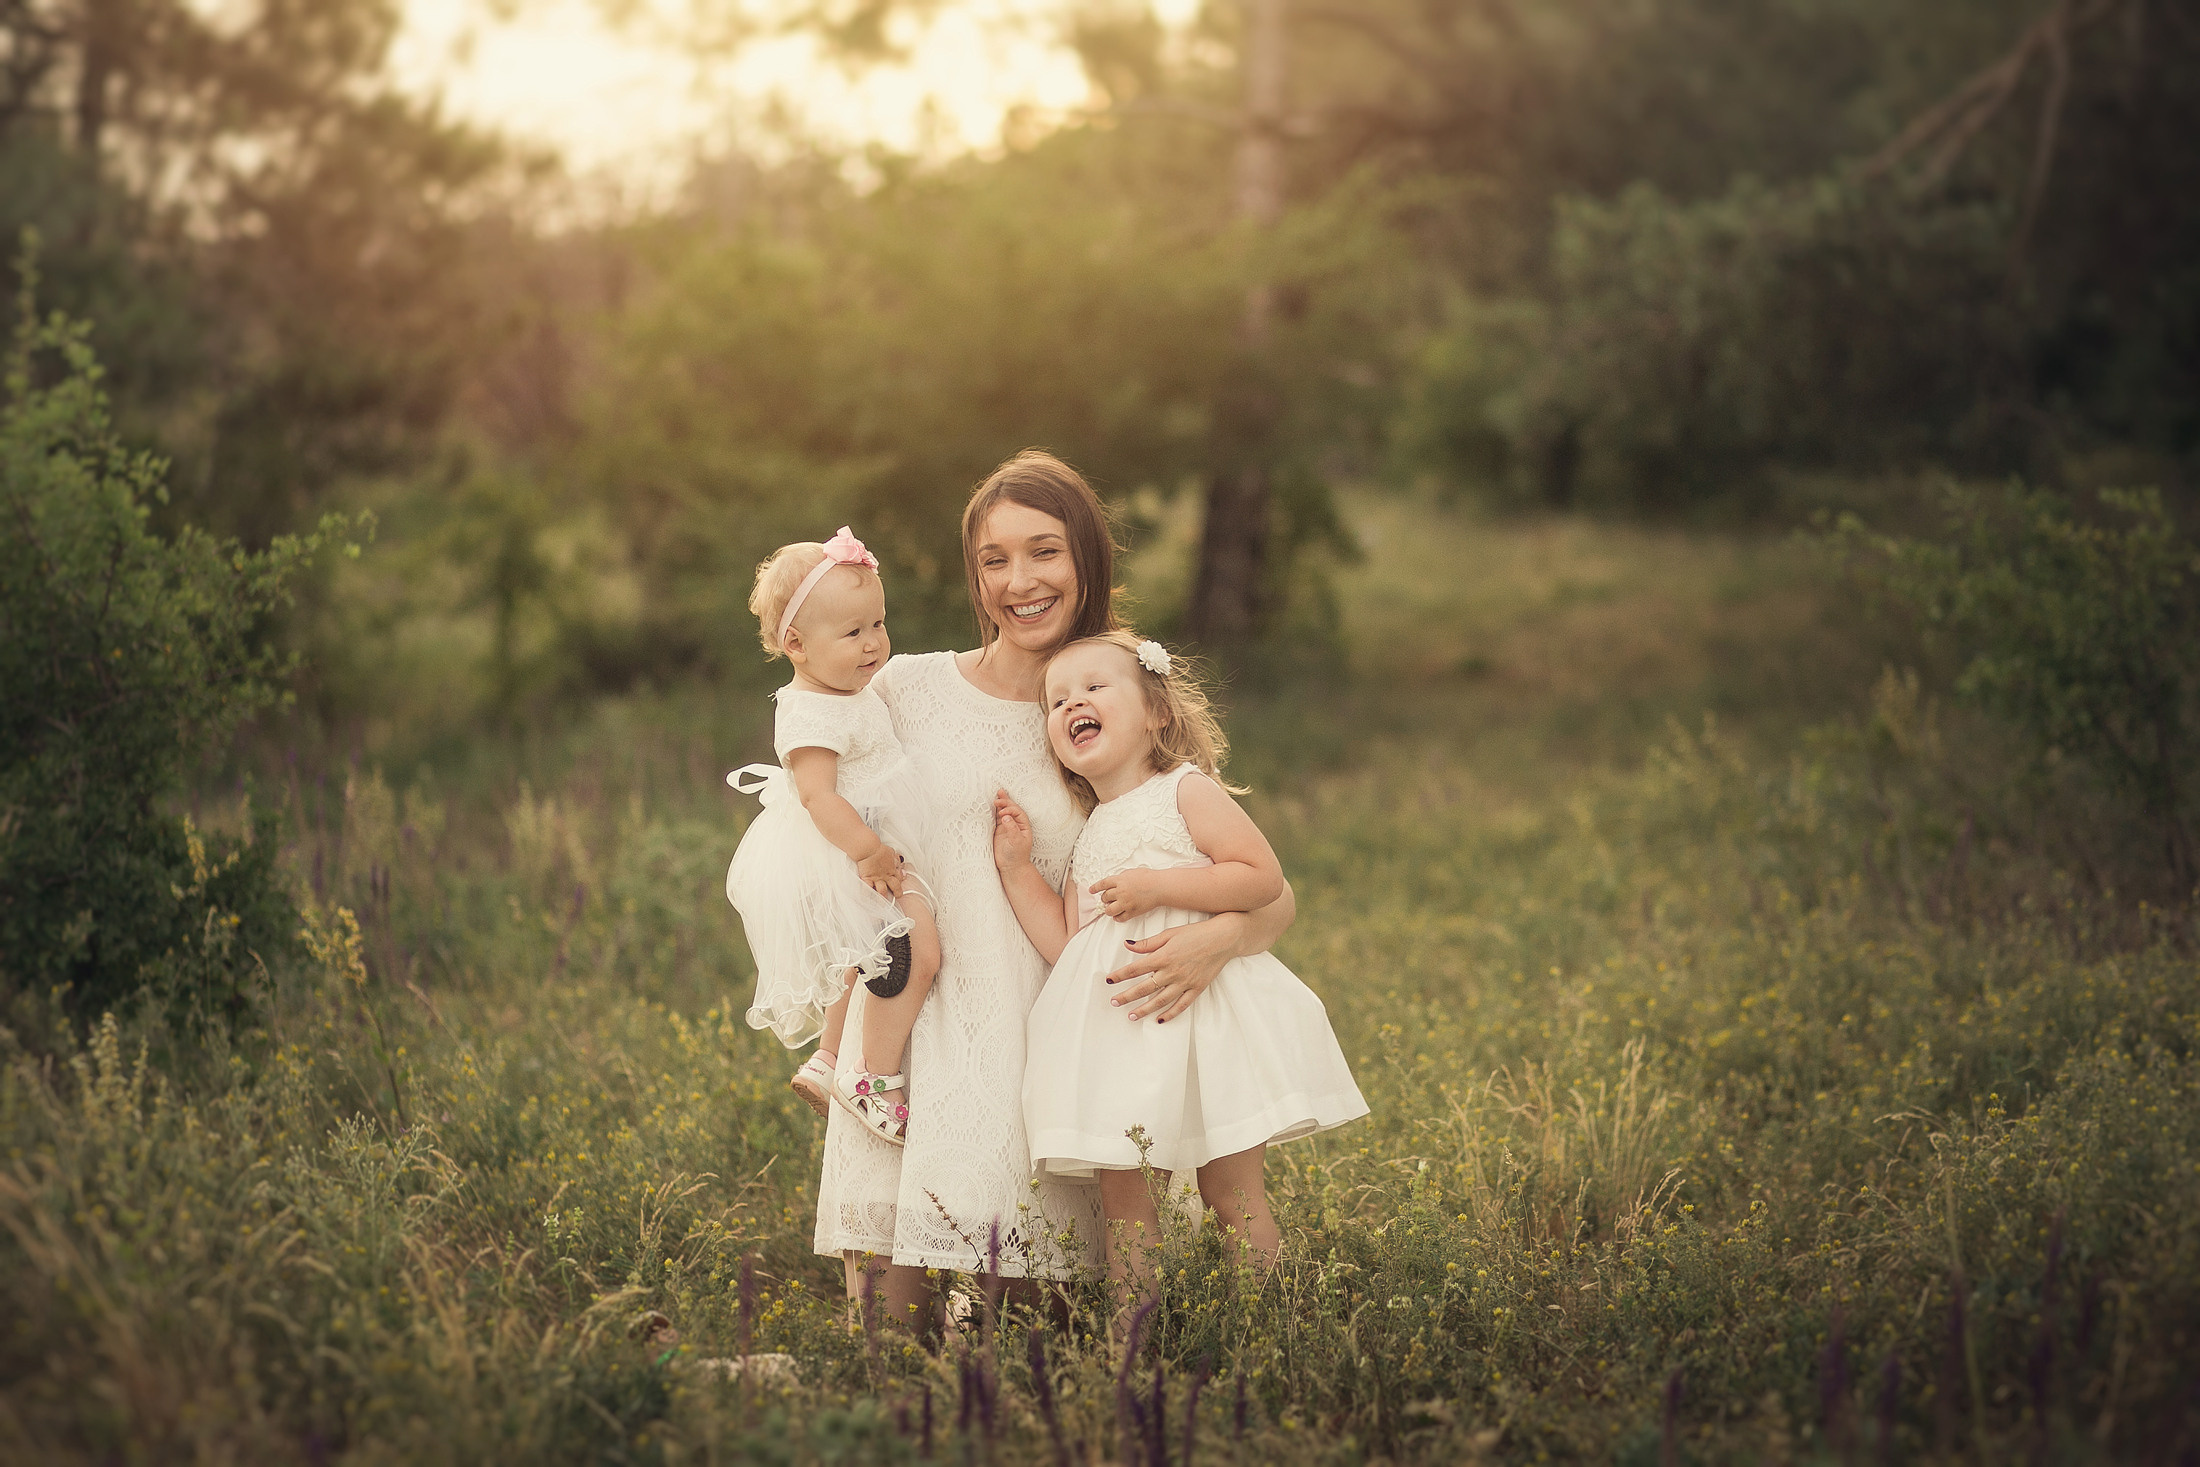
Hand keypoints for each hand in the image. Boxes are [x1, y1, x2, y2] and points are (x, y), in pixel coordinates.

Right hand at [856, 843, 903, 899]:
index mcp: (892, 868)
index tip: (902, 881)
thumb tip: (899, 859)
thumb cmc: (878, 849)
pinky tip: (867, 900)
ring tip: (883, 903)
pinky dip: (867, 894)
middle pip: (895, 886)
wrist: (869, 848)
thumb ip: (894, 858)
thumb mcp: (890, 851)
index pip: (900, 877)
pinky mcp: (867, 878)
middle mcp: (886, 875)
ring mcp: (877, 878)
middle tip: (898, 896)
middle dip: (898, 892)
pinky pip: (867, 888)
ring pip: (883, 891)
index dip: (902, 880)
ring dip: (883, 897)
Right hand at [992, 789, 1032, 870]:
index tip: (1003, 813)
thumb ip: (1012, 829)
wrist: (1011, 867)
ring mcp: (1007, 826)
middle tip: (998, 797)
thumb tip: (1006, 817)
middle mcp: (1016, 824)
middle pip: (1011, 809)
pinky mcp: (999, 830)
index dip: (1010, 809)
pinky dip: (993, 811)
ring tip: (998, 793)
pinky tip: (990, 805)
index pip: (1018, 812)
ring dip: (1001, 803)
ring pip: (1003, 812)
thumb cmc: (1017, 855)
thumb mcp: (1017, 842)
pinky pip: (996, 818)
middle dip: (1005, 802)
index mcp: (1023, 825)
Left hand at [1088, 867, 1163, 922]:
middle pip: (1105, 897)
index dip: (1095, 888)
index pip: (1102, 884)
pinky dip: (1117, 917)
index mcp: (1119, 880)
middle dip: (1104, 898)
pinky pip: (1120, 918)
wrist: (1160, 887)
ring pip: (1109, 910)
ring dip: (1108, 909)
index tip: (1091, 890)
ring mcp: (1126, 903)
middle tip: (1107, 898)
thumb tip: (1114, 883)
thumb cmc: (1149, 878)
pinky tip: (1118, 915)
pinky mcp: (1132, 912)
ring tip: (1111, 907)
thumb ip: (1121, 878)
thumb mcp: (1131, 872)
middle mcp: (1120, 892)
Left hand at [1104, 911, 1247, 1022]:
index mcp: (1163, 957)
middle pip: (1144, 988)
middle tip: (1113, 1002)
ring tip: (1131, 1016)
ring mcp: (1184, 983)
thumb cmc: (1195, 933)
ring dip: (1144, 1009)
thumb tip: (1128, 945)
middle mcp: (1172, 972)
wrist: (1223, 938)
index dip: (1120, 975)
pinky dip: (1170, 1014)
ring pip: (1160, 1001)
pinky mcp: (1196, 989)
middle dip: (1127, 996)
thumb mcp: (1169, 933)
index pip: (1135, 969)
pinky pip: (1181, 1005)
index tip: (1108, 980)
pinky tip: (1159, 1020)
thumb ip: (1148, 943)